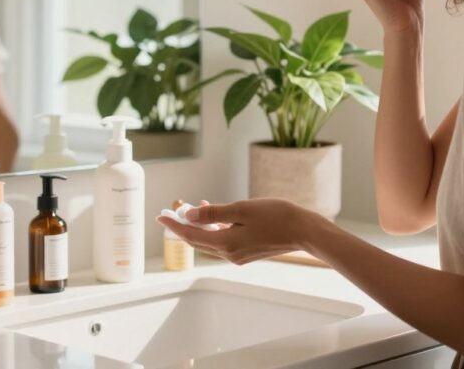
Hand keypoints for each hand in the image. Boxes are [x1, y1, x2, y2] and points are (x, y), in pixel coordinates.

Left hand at [155, 199, 312, 264]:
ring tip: (196, 207)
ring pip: (211, 241)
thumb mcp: (241, 209)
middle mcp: (230, 254)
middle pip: (198, 241)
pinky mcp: (248, 253)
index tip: (160, 216)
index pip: (191, 236)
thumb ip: (213, 212)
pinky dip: (215, 229)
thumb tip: (189, 215)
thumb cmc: (276, 216)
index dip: (174, 225)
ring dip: (200, 227)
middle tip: (172, 212)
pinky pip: (223, 242)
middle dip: (184, 226)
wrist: (304, 231)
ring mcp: (239, 255)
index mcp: (226, 243)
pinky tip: (217, 217)